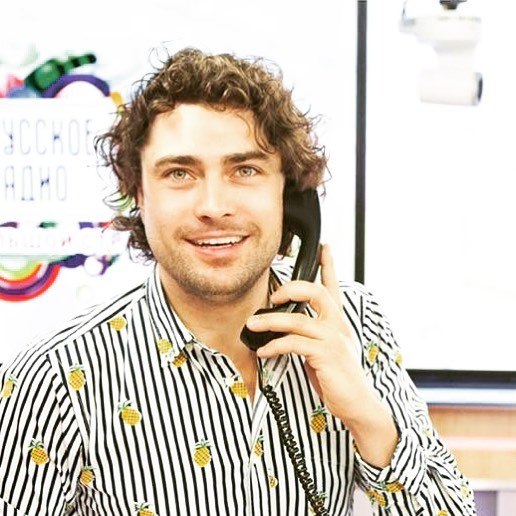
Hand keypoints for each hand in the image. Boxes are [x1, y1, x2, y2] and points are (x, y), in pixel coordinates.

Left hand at [246, 244, 397, 465]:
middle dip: (292, 288)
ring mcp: (334, 339)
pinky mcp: (327, 355)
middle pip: (316, 292)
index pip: (333, 288)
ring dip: (271, 321)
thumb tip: (283, 329)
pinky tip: (265, 351)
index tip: (324, 247)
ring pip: (298, 319)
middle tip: (274, 296)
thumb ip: (311, 336)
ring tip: (252, 325)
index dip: (329, 265)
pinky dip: (275, 345)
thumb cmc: (338, 378)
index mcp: (338, 322)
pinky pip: (294, 343)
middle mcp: (338, 326)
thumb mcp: (325, 351)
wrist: (358, 404)